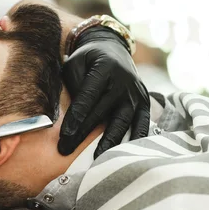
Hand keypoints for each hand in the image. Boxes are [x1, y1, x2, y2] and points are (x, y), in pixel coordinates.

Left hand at [60, 27, 149, 157]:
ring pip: (122, 123)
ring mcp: (136, 93)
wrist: (113, 49)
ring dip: (108, 143)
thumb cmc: (88, 60)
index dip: (75, 119)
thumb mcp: (75, 63)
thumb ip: (74, 85)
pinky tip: (127, 155)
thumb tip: (73, 115)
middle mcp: (123, 83)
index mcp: (104, 70)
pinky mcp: (145, 102)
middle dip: (82, 135)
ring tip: (97, 160)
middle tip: (65, 151)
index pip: (87, 98)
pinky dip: (136, 140)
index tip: (64, 137)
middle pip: (101, 114)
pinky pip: (142, 124)